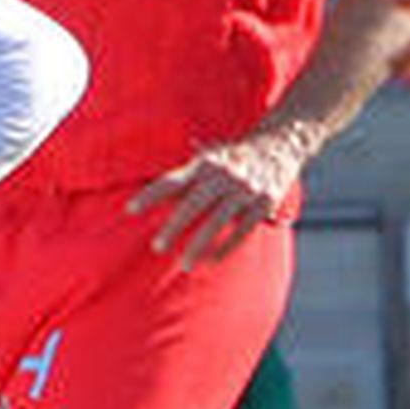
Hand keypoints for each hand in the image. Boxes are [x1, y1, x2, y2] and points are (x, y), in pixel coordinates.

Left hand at [128, 131, 303, 268]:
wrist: (281, 143)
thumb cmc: (232, 157)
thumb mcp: (208, 158)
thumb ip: (185, 176)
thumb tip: (156, 196)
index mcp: (205, 164)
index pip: (171, 180)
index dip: (150, 195)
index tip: (128, 210)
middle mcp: (224, 175)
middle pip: (194, 203)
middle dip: (174, 226)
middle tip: (157, 247)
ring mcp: (245, 189)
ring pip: (218, 221)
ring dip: (200, 244)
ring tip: (185, 264)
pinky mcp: (264, 202)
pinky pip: (243, 229)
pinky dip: (228, 246)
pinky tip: (213, 260)